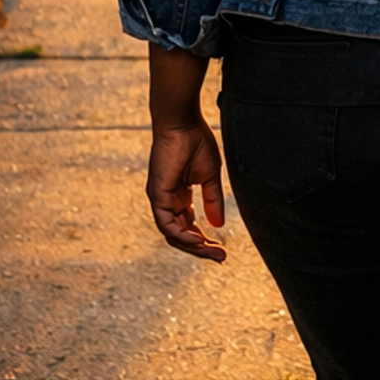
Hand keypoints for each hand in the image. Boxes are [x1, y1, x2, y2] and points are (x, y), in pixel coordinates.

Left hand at [146, 119, 226, 261]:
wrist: (183, 122)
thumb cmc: (195, 141)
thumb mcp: (210, 176)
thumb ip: (212, 200)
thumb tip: (218, 225)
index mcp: (179, 196)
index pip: (188, 226)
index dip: (204, 240)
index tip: (222, 249)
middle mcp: (167, 201)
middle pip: (180, 235)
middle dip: (200, 248)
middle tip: (220, 257)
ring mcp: (160, 199)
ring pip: (172, 234)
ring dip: (192, 246)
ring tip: (212, 252)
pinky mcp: (157, 194)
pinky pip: (167, 224)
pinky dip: (182, 235)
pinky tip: (198, 240)